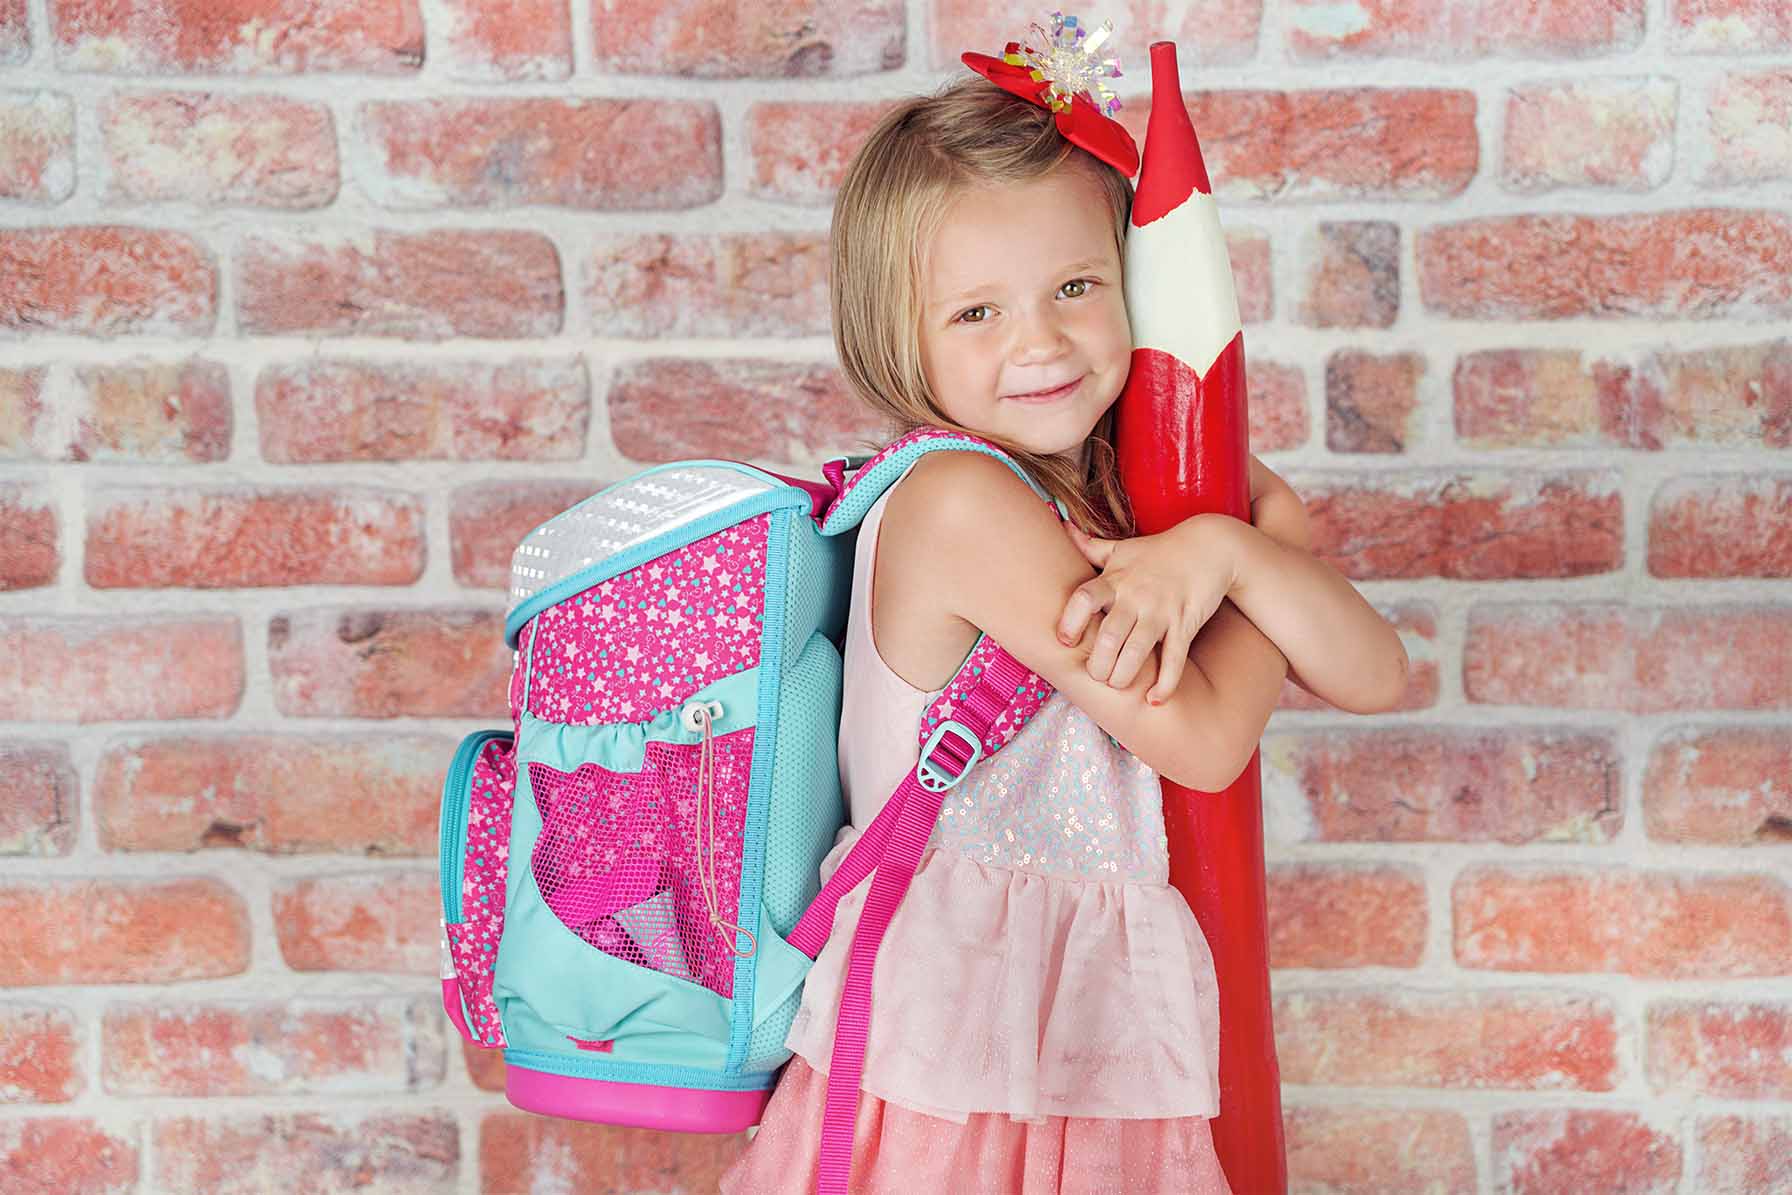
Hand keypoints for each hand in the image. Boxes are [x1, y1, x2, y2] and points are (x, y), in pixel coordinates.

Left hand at [1055, 517, 1238, 703]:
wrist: (1211, 546)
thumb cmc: (1159, 551)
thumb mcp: (1122, 548)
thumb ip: (1090, 546)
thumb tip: (1061, 526)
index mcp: (1115, 579)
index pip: (1084, 598)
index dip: (1070, 621)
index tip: (1065, 640)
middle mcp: (1135, 596)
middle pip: (1109, 636)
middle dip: (1098, 664)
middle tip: (1097, 675)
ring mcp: (1161, 611)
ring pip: (1137, 651)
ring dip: (1124, 676)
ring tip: (1119, 684)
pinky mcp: (1185, 624)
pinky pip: (1174, 658)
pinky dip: (1166, 683)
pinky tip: (1155, 700)